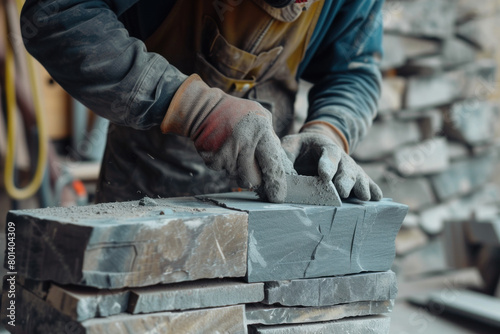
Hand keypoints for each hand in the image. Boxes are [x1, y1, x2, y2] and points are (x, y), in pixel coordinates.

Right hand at [161, 74, 293, 202]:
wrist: (205, 110)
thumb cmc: (238, 113)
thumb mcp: (261, 117)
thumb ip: (271, 139)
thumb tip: (282, 165)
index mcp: (260, 131)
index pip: (272, 163)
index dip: (276, 183)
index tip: (278, 197)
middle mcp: (244, 143)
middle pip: (254, 179)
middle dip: (256, 180)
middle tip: (255, 172)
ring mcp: (227, 153)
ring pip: (238, 177)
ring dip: (239, 170)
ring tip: (236, 151)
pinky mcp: (213, 160)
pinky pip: (223, 172)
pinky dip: (225, 165)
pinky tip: (223, 150)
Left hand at [281, 121, 381, 200]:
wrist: (316, 145)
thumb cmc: (301, 147)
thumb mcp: (290, 145)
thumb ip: (286, 155)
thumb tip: (284, 174)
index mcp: (325, 146)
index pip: (329, 154)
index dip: (327, 164)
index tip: (325, 176)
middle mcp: (341, 158)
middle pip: (346, 168)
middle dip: (344, 180)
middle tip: (342, 191)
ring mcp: (350, 168)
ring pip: (358, 176)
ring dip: (361, 187)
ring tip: (364, 197)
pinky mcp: (355, 178)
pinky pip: (367, 183)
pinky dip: (373, 189)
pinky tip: (377, 198)